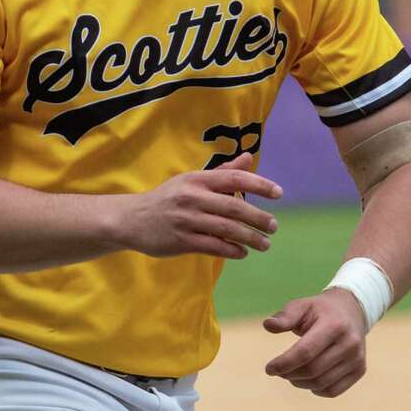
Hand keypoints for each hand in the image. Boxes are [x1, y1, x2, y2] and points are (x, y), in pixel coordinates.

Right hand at [119, 153, 280, 258]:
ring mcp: (186, 220)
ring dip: (250, 238)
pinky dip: (231, 250)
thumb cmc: (169, 198)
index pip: (234, 179)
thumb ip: (223, 172)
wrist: (132, 219)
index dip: (259, 185)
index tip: (279, 194)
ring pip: (226, 230)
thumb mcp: (192, 180)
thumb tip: (249, 158)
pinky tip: (242, 253)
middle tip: (274, 226)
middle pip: (234, 207)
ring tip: (265, 244)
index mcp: (197, 180)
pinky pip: (213, 246)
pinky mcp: (180, 241)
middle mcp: (192, 198)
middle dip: (258, 218)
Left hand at [262, 287, 367, 397]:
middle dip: (289, 374)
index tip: (269, 368)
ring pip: (321, 383)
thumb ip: (285, 317)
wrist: (352, 310)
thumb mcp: (302, 306)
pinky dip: (315, 389)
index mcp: (334, 324)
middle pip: (312, 370)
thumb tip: (267, 325)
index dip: (285, 363)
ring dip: (299, 382)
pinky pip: (332, 391)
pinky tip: (308, 378)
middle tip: (278, 370)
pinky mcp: (360, 370)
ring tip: (291, 373)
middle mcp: (349, 342)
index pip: (306, 351)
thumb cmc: (320, 310)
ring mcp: (357, 358)